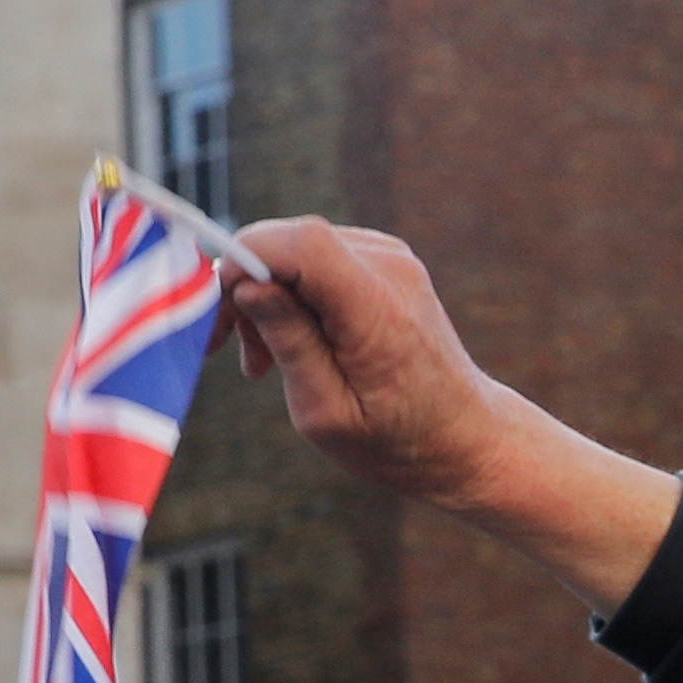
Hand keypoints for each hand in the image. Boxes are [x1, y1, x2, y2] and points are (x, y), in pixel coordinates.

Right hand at [225, 220, 537, 511]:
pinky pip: (314, 260)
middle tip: (230, 351)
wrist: (464, 438)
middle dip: (243, 288)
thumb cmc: (396, 440)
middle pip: (286, 241)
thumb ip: (289, 341)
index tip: (218, 317)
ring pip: (293, 250)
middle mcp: (389, 268)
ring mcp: (390, 258)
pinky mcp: (383, 262)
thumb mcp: (327, 411)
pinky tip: (289, 345)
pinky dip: (290, 295)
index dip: (242, 261)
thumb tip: (246, 283)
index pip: (300, 243)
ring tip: (262, 361)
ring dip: (264, 298)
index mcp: (377, 309)